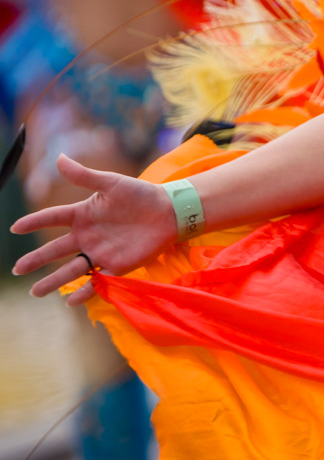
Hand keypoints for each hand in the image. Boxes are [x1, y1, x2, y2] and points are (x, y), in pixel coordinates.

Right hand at [10, 156, 175, 304]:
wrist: (170, 211)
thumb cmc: (141, 194)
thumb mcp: (111, 182)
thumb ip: (84, 175)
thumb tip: (58, 158)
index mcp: (83, 215)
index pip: (53, 218)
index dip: (34, 222)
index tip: (15, 228)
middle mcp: (87, 236)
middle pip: (56, 249)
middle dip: (36, 260)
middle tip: (18, 269)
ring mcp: (101, 252)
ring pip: (72, 269)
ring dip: (53, 281)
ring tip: (35, 292)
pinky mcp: (118, 265)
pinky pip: (98, 281)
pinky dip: (85, 292)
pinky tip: (70, 301)